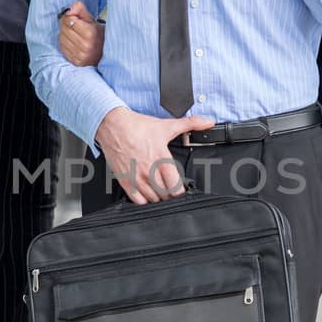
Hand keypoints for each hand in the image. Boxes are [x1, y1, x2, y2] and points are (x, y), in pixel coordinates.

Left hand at [58, 0, 104, 67]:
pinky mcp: (76, 62)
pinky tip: (73, 43)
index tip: (75, 19)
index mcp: (90, 33)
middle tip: (73, 26)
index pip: (68, 20)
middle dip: (66, 25)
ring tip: (73, 35)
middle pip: (64, 29)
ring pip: (61, 38)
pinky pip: (62, 48)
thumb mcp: (92, 20)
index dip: (70, 17)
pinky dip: (65, 43)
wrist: (105, 54)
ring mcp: (80, 55)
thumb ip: (80, 9)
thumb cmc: (98, 35)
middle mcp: (85, 45)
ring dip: (64, 34)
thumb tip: (68, 10)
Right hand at [96, 106, 215, 205]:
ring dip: (158, 197)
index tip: (180, 188)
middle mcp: (149, 171)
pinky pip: (137, 200)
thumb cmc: (137, 127)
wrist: (113, 125)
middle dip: (170, 194)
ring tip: (158, 189)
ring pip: (153, 199)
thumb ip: (190, 124)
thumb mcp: (166, 125)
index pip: (176, 188)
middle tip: (169, 187)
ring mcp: (136, 177)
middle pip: (166, 195)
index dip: (181, 191)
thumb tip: (208, 121)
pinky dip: (143, 200)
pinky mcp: (125, 181)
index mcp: (162, 159)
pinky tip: (146, 192)